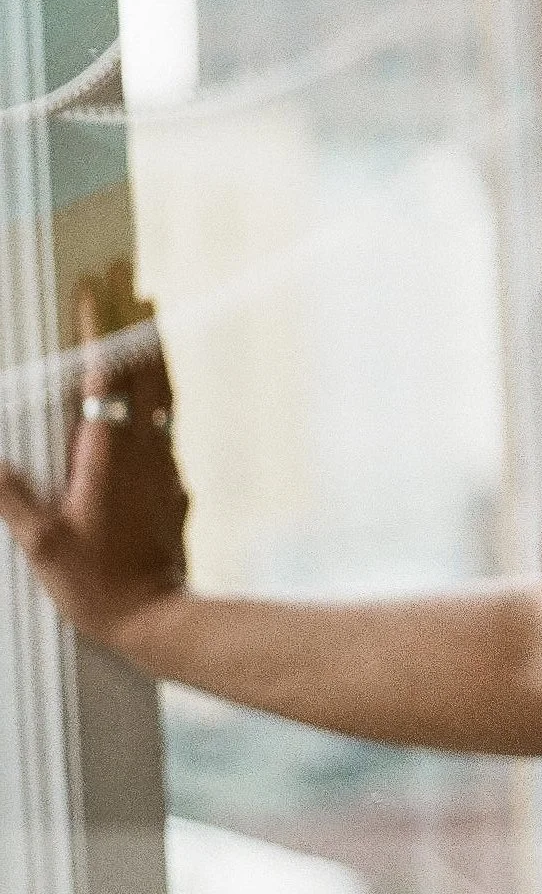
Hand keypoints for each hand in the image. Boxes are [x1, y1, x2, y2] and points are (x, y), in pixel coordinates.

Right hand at [0, 262, 189, 649]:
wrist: (159, 620)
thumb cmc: (98, 585)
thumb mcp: (43, 542)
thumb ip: (10, 495)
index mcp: (110, 453)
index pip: (107, 375)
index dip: (101, 328)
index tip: (98, 286)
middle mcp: (145, 449)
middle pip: (145, 368)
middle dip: (134, 318)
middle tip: (131, 273)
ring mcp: (164, 464)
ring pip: (165, 389)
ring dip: (154, 347)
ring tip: (150, 308)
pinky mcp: (173, 484)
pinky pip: (168, 420)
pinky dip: (160, 388)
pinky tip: (156, 385)